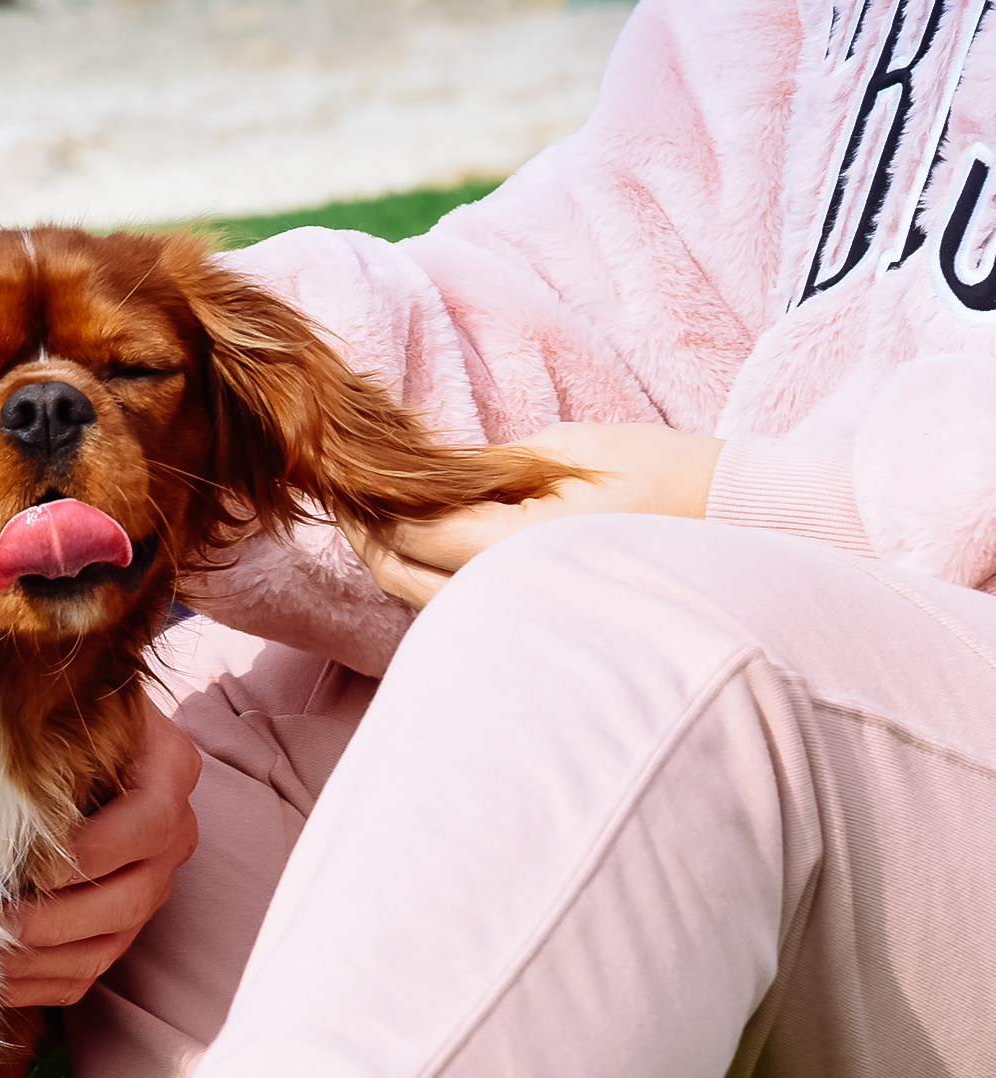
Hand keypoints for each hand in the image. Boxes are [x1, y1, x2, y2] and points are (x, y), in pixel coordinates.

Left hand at [0, 700, 200, 1007]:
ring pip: (108, 946)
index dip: (90, 852)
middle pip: (131, 899)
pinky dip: (34, 983)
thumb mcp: (58, 713)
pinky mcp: (120, 927)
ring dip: (38, 959)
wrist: (71, 743)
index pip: (148, 825)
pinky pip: (86, 974)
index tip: (29, 865)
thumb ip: (38, 745)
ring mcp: (150, 887)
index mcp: (170, 771)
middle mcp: (173, 835)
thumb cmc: (55, 719)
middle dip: (54, 918)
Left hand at [344, 421, 723, 606]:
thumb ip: (486, 470)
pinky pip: (461, 607)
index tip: (340, 479)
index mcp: (518, 548)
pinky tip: (422, 544)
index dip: (371, 508)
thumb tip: (420, 480)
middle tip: (341, 502)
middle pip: (404, 582)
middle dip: (368, 541)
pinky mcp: (536, 621)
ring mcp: (524, 616)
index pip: (416, 534)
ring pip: (426, 603)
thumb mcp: (570, 450)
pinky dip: (430, 578)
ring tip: (372, 518)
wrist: (742, 526)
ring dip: (395, 563)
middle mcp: (512, 594)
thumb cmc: (669, 475)